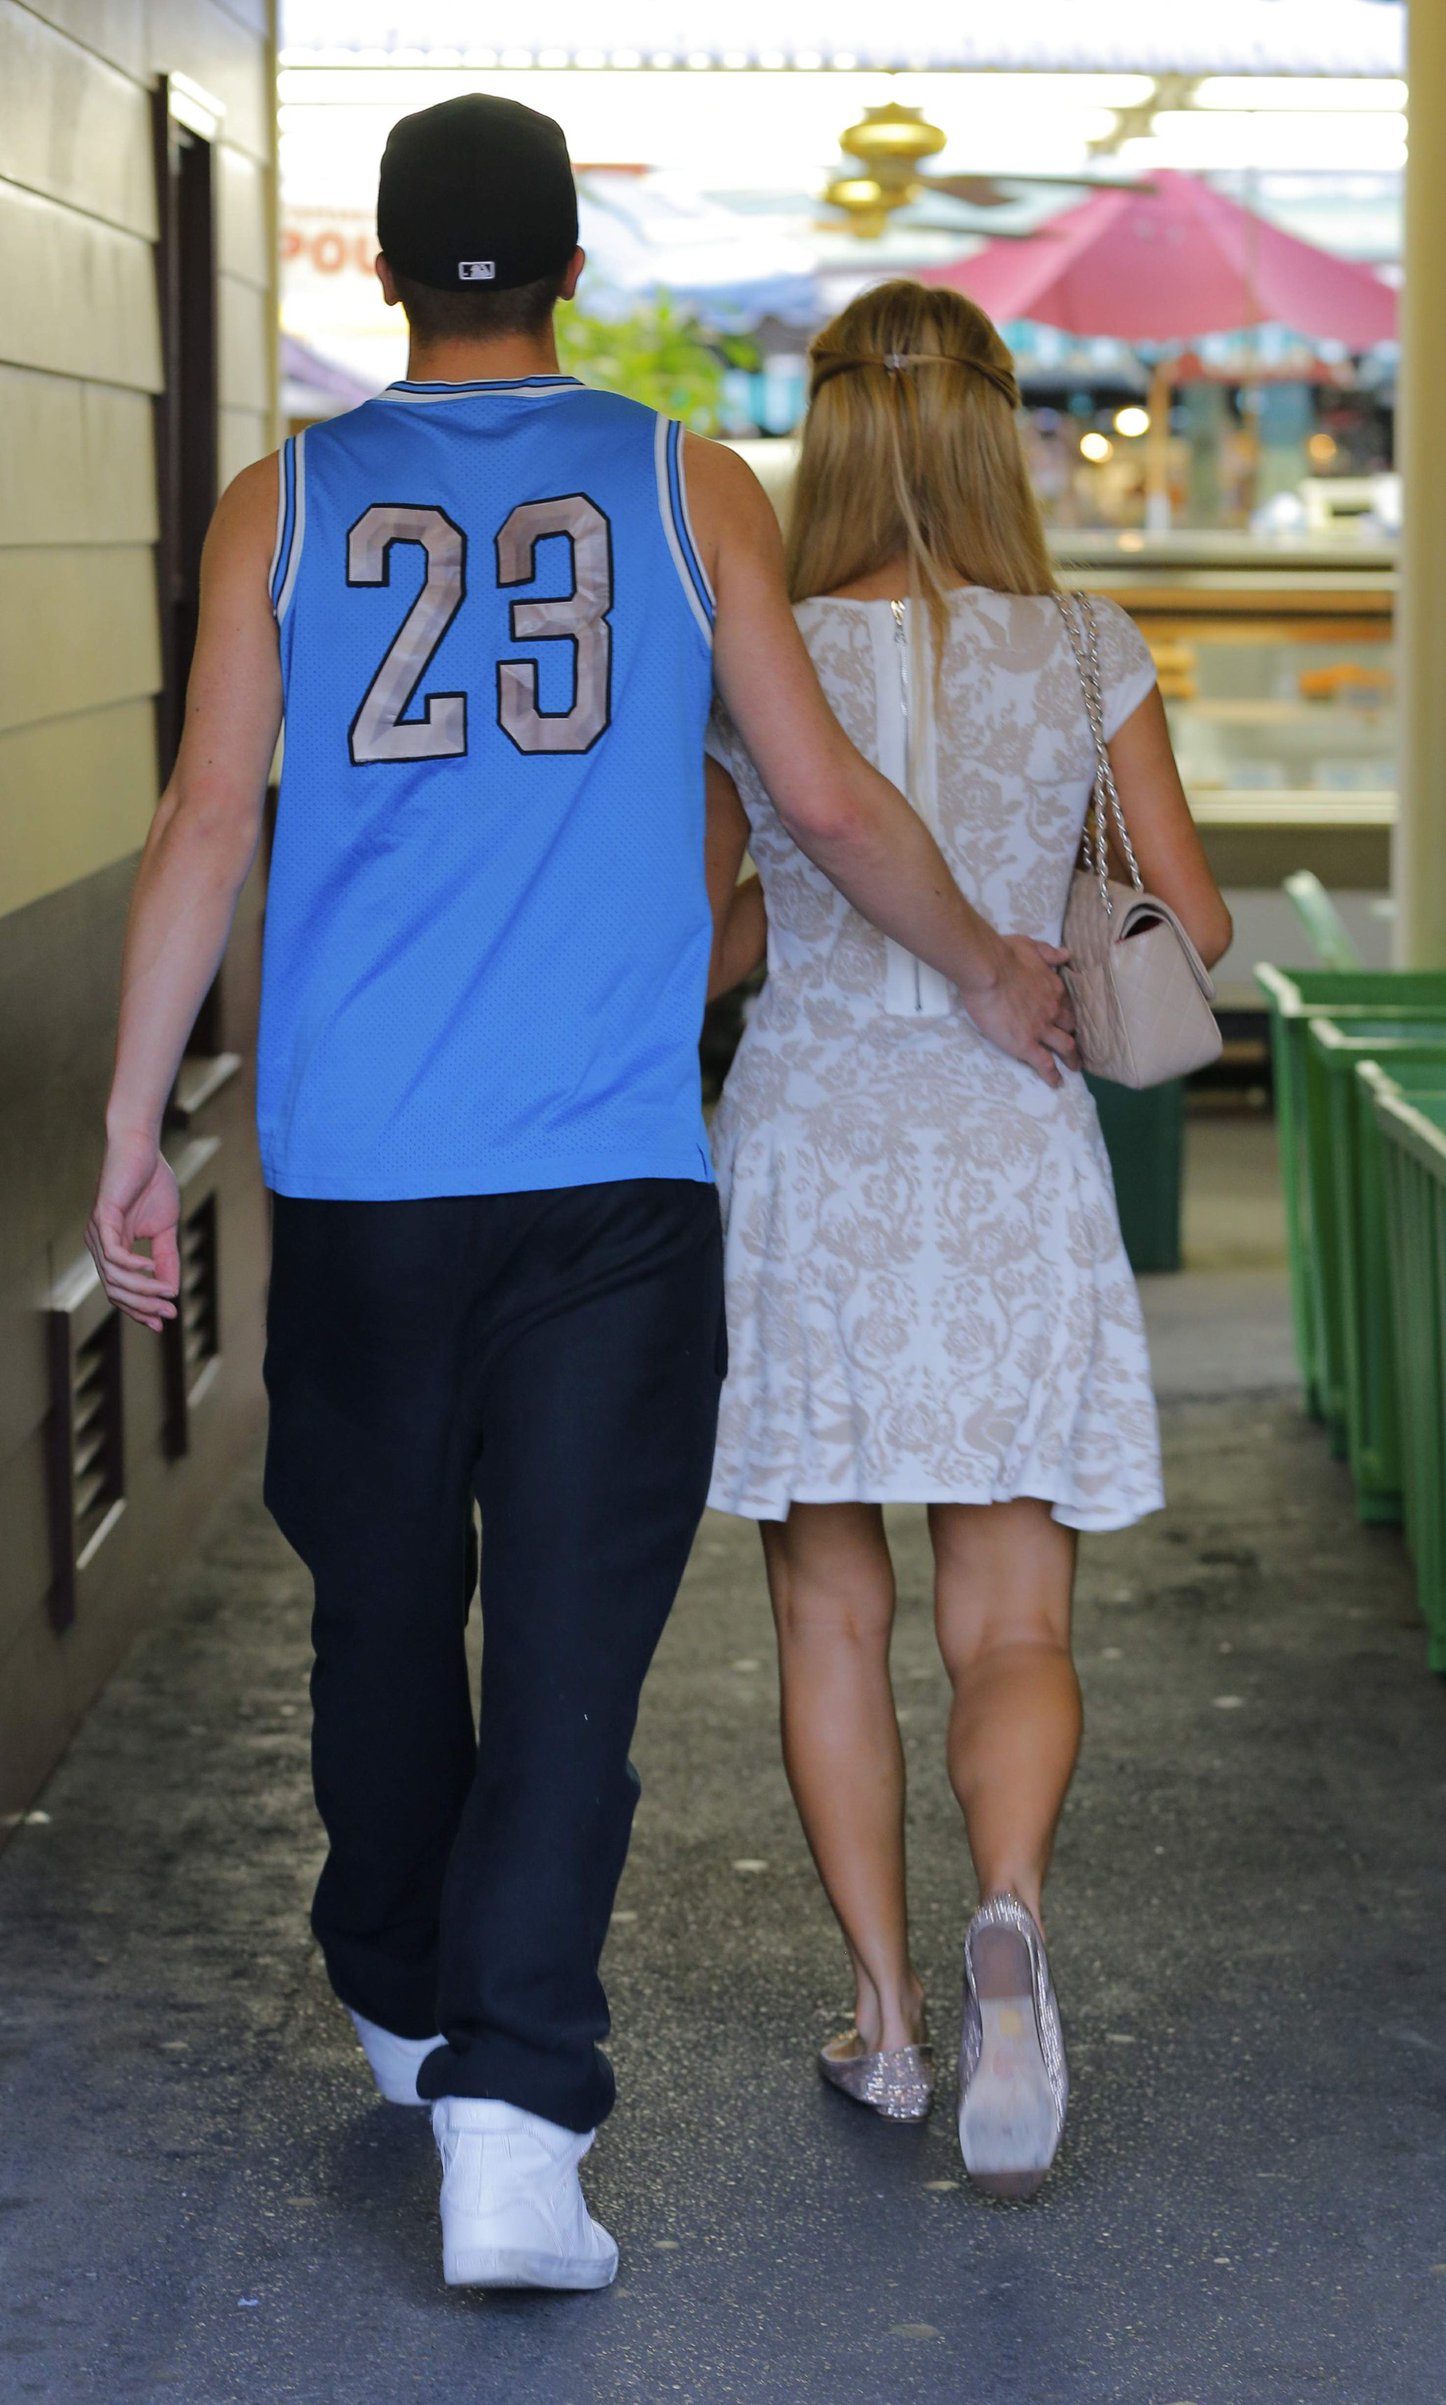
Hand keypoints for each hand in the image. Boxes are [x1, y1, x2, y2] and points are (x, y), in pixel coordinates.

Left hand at [86, 1131, 180, 1331]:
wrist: (142, 1148)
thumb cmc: (152, 1183)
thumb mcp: (165, 1228)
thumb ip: (165, 1258)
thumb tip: (171, 1289)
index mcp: (111, 1248)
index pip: (119, 1289)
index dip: (139, 1309)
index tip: (163, 1322)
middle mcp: (99, 1244)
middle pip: (115, 1290)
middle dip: (142, 1306)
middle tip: (169, 1314)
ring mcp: (98, 1232)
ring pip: (114, 1277)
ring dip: (143, 1290)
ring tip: (167, 1294)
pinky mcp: (103, 1217)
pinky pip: (114, 1254)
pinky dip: (133, 1266)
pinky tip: (151, 1269)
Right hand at [961, 935, 1077, 1086]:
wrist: (988, 970)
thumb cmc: (1005, 954)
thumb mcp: (1032, 945)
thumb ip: (1050, 953)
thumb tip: (1067, 955)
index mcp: (1054, 988)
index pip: (1067, 1005)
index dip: (1069, 1014)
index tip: (1069, 1021)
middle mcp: (1053, 1010)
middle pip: (1071, 1027)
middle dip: (1075, 1036)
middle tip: (1075, 1045)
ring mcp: (1041, 1029)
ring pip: (1065, 1047)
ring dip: (1071, 1058)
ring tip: (1074, 1067)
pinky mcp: (1026, 1044)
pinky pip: (1044, 1064)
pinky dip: (1052, 1075)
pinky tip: (1056, 1083)